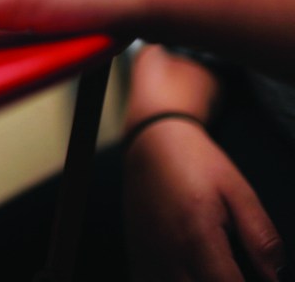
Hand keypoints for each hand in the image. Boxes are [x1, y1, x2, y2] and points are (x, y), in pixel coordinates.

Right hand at [124, 120, 284, 280]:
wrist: (151, 145)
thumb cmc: (197, 164)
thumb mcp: (238, 191)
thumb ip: (260, 236)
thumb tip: (277, 275)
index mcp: (197, 237)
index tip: (258, 277)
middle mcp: (168, 254)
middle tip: (235, 269)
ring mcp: (148, 258)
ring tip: (215, 268)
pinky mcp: (137, 257)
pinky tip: (191, 271)